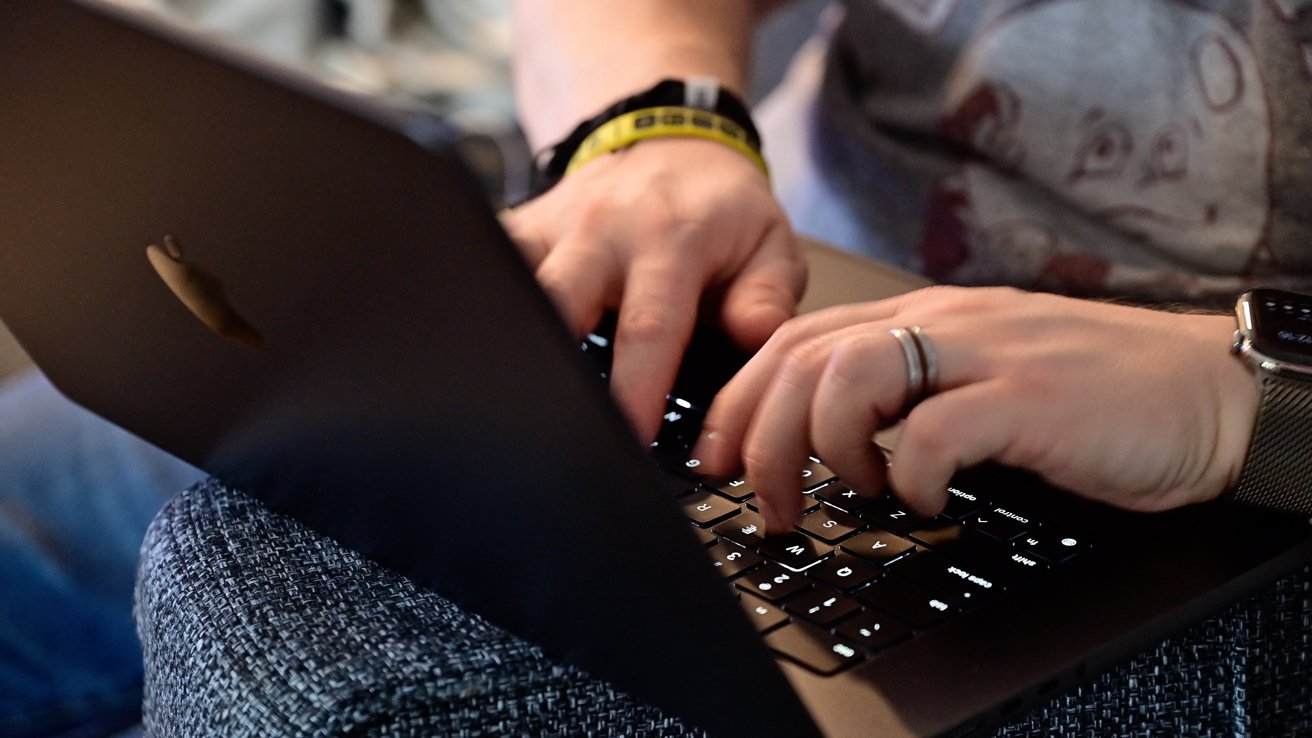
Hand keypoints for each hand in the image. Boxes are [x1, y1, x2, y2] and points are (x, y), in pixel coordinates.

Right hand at [503, 138, 805, 442]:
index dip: (637, 387)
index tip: (631, 436)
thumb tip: (755, 336)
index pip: (648, 324)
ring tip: (511, 400)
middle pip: (559, 303)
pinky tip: (483, 353)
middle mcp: (603, 230)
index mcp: (670, 239)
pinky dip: (482, 305)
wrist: (676, 144)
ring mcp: (554, 227)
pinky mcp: (522, 228)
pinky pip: (488, 264)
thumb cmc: (724, 210)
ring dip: (510, 341)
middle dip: (552, 368)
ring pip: (513, 286)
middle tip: (553, 430)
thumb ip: (767, 296)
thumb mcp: (770, 244)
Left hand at [692, 286, 1259, 532]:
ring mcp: (985, 354)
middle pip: (805, 359)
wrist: (1202, 388)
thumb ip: (906, 390)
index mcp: (923, 316)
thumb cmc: (1090, 391)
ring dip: (830, 449)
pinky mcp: (1029, 397)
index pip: (798, 340)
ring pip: (850, 377)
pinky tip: (929, 500)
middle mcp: (943, 324)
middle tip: (767, 500)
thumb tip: (827, 439)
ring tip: (855, 492)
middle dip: (762, 436)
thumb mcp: (976, 376)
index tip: (717, 454)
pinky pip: (936, 431)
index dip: (741, 398)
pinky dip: (914, 477)